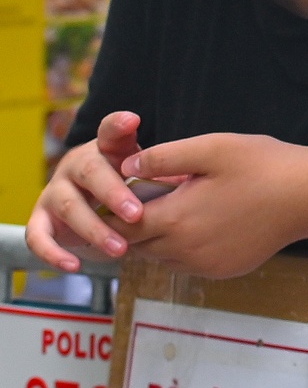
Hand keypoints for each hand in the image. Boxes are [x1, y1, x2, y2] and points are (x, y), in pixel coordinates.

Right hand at [26, 111, 148, 270]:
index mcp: (105, 150)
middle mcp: (76, 166)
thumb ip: (162, 171)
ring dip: (93, 228)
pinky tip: (74, 266)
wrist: (95, 207)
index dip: (118, 126)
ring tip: (120, 248)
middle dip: (113, 194)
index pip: (110, 132)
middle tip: (136, 214)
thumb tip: (188, 177)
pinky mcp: (42, 220)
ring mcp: (56, 192)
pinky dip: (53, 253)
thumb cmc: (127, 187)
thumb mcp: (145, 176)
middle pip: (90, 173)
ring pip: (68, 206)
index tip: (131, 121)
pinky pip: (39, 236)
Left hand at [111, 133, 307, 277]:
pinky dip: (182, 248)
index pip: (120, 226)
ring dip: (157, 237)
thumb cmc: (262, 166)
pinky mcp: (224, 270)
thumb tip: (125, 167)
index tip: (109, 197)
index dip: (109, 212)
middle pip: (136, 245)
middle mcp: (184, 250)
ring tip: (172, 210)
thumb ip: (162, 157)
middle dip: (131, 225)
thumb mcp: (211, 148)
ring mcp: (206, 265)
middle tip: (140, 200)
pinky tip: (201, 223)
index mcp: (175, 219)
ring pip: (160, 256)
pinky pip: (187, 263)